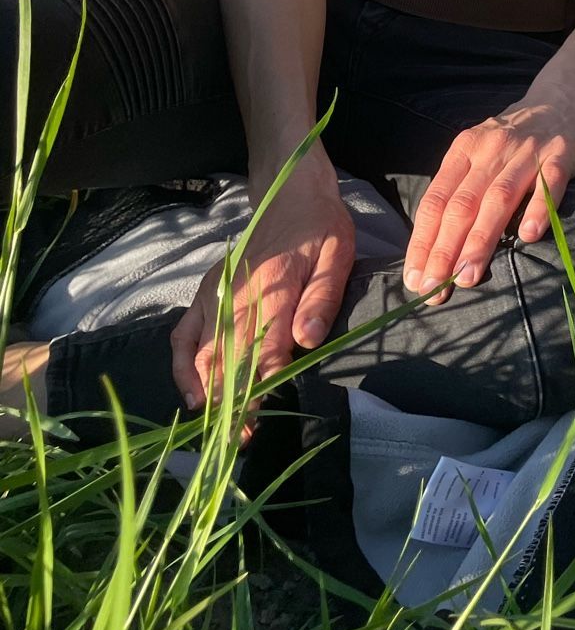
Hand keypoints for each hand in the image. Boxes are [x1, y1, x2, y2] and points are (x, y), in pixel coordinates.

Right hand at [170, 154, 354, 414]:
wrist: (288, 191)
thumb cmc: (320, 227)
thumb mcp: (337, 256)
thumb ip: (321, 299)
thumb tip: (306, 341)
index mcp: (275, 285)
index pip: (265, 346)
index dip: (262, 383)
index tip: (260, 416)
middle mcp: (237, 292)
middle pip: (230, 357)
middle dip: (234, 400)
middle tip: (241, 438)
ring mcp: (216, 293)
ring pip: (203, 352)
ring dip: (209, 392)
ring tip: (219, 428)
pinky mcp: (205, 292)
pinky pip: (183, 334)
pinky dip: (182, 366)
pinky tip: (192, 395)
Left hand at [402, 89, 574, 295]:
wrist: (563, 100)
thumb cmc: (513, 139)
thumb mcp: (478, 153)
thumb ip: (460, 191)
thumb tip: (433, 248)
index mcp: (464, 150)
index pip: (436, 200)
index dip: (423, 241)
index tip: (415, 278)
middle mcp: (492, 150)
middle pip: (462, 204)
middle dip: (445, 249)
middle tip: (434, 289)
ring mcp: (528, 151)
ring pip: (499, 198)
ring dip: (481, 240)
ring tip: (468, 276)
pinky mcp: (562, 154)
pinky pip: (549, 184)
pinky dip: (538, 209)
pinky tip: (528, 236)